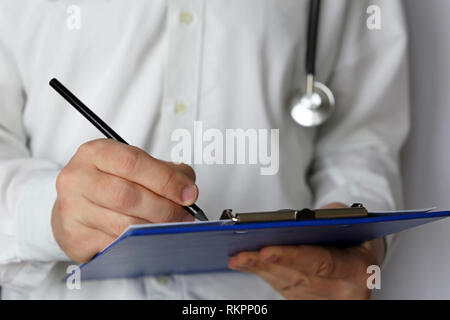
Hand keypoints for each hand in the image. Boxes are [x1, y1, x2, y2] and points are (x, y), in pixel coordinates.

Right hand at [52, 139, 197, 262]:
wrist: (74, 204)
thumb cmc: (108, 181)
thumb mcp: (133, 165)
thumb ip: (165, 171)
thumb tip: (188, 188)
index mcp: (95, 153)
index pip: (133, 163)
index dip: (165, 180)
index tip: (188, 193)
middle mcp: (78, 178)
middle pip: (127, 196)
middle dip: (164, 208)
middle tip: (183, 215)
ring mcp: (72, 208)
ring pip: (122, 224)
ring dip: (154, 228)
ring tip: (170, 227)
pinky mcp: (74, 236)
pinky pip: (114, 245)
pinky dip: (137, 244)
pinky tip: (147, 239)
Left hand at [228, 203, 385, 299]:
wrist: (363, 262)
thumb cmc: (357, 235)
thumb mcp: (355, 220)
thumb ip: (330, 215)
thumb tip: (296, 219)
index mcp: (357, 269)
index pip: (322, 263)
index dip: (293, 257)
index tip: (267, 250)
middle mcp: (341, 289)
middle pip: (298, 277)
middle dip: (267, 264)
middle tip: (242, 254)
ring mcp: (323, 298)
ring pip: (286, 285)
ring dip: (259, 269)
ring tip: (237, 256)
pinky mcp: (307, 300)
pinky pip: (282, 287)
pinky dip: (263, 273)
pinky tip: (245, 263)